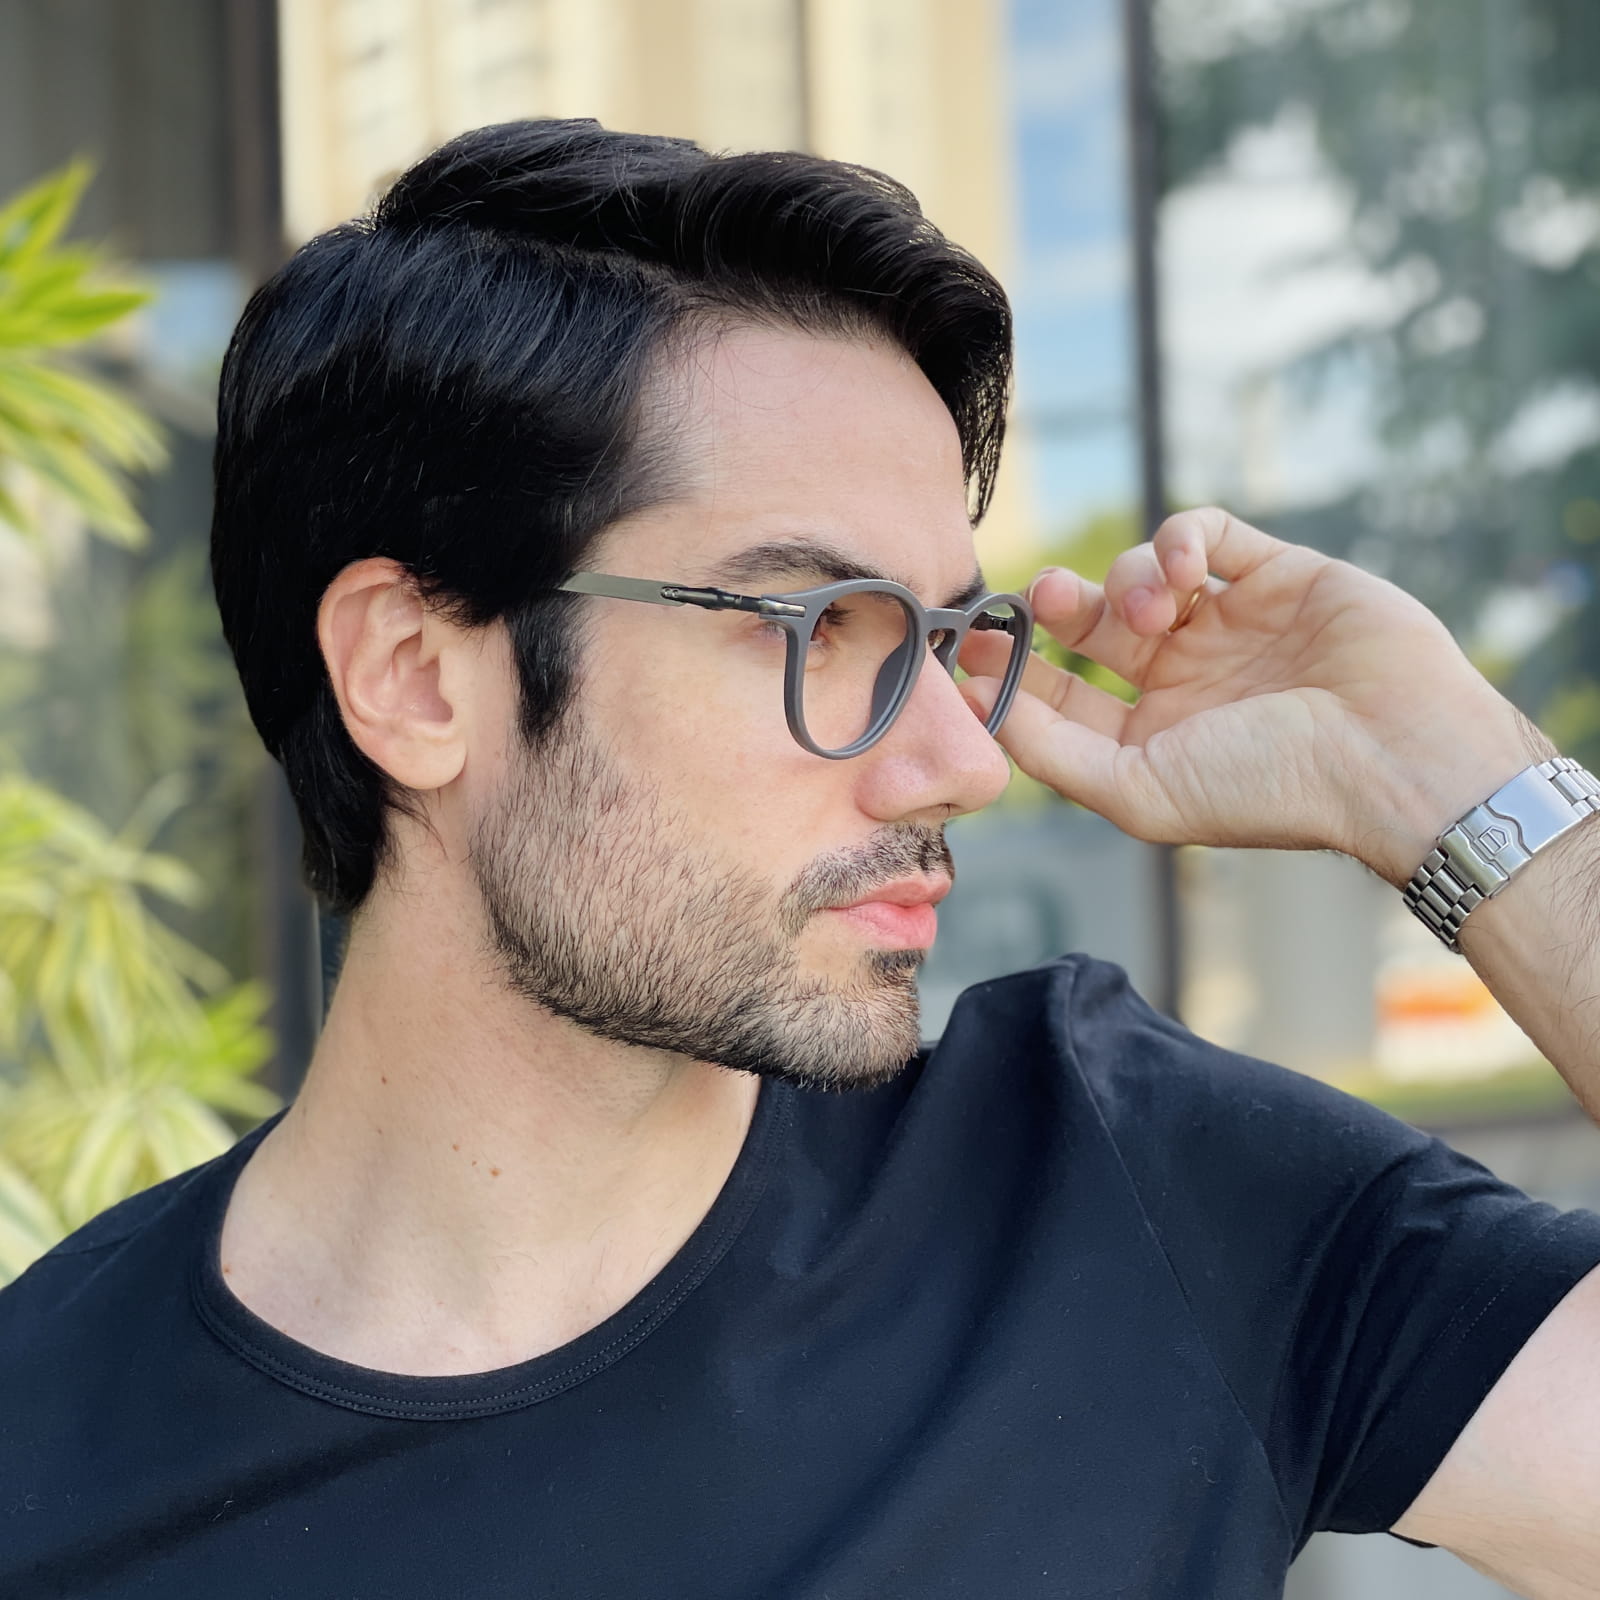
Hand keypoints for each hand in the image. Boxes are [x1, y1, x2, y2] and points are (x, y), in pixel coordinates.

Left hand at [960, 507, 1549, 884]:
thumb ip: (1055, 752)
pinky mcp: (1276, 574)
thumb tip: (983, 707)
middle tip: (1044, 596)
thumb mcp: (1140, 791)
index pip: (1060, 693)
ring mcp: (1230, 624)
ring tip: (1155, 612)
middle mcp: (1185, 679)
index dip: (1013, 667)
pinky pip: (1203, 533)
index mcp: (1150, 737)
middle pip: (1091, 624)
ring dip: (1128, 581)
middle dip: (1059, 605)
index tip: (974, 641)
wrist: (1394, 755)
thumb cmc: (1268, 788)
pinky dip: (1178, 541)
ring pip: (1141, 574)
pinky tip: (1183, 572)